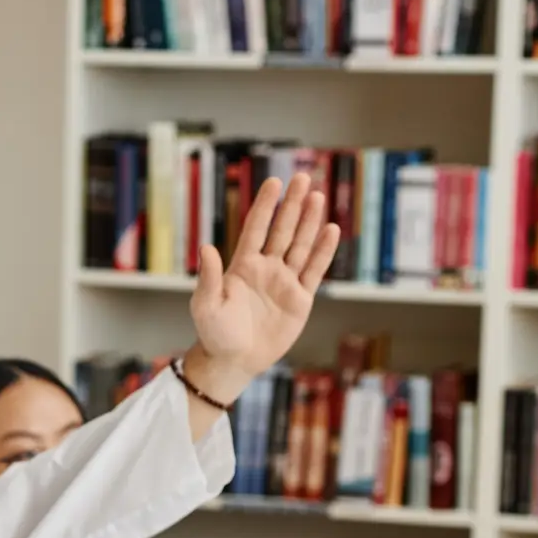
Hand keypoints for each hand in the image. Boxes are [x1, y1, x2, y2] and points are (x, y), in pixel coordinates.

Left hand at [183, 173, 338, 399]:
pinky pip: (314, 271)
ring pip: (300, 246)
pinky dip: (323, 251)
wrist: (234, 361)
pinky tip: (331, 230)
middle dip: (292, 205)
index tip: (274, 182)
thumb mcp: (205, 305)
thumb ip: (209, 277)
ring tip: (317, 196)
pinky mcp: (300, 299)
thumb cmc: (215, 333)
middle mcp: (266, 268)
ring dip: (309, 222)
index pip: (256, 228)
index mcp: (243, 265)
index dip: (265, 206)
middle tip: (303, 176)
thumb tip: (207, 247)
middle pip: (282, 230)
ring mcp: (285, 282)